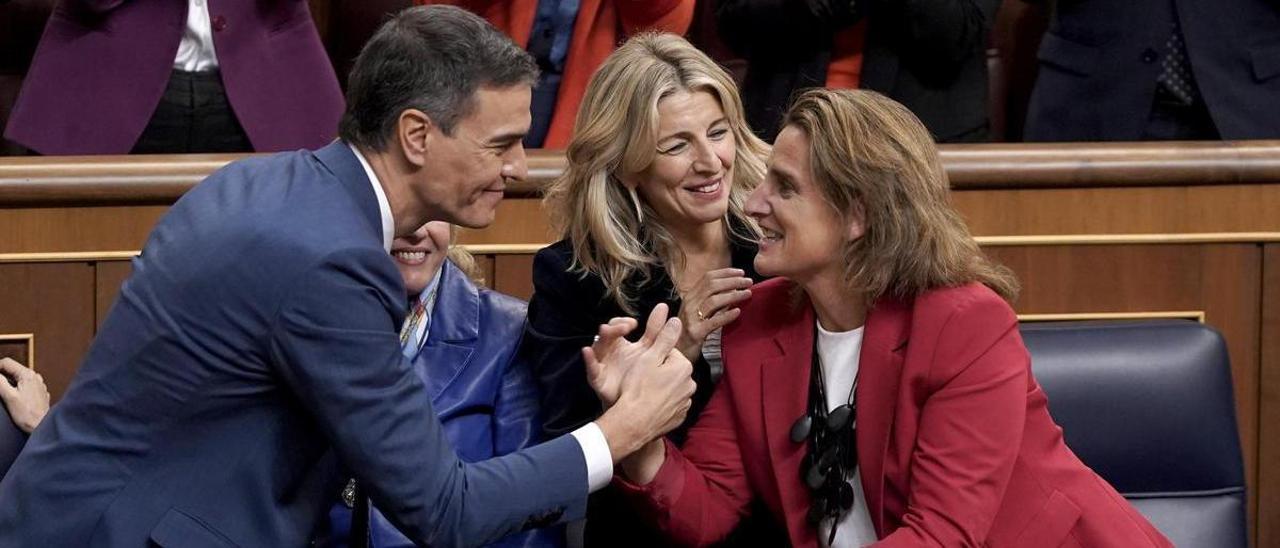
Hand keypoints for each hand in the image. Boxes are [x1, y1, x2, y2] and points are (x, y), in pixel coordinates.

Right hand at [0, 358, 49, 433]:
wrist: (42, 426)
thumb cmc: (27, 414)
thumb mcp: (9, 397)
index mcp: (28, 375)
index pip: (7, 362)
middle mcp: (35, 377)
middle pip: (13, 369)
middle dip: (0, 373)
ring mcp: (39, 384)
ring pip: (19, 377)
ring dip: (8, 379)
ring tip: (1, 388)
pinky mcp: (39, 392)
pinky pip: (25, 384)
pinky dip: (16, 386)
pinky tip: (11, 394)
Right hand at [591, 305, 696, 461]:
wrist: (635, 423)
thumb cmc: (638, 388)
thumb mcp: (649, 357)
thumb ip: (664, 337)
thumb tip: (676, 320)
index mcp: (684, 366)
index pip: (669, 353)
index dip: (654, 356)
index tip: (643, 363)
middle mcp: (690, 384)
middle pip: (672, 370)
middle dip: (659, 372)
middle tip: (641, 378)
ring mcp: (686, 402)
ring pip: (672, 388)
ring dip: (661, 388)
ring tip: (644, 393)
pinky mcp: (680, 417)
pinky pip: (671, 404)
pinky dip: (662, 403)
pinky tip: (649, 405)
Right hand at [676, 268, 752, 360]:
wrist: (675, 351)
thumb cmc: (689, 330)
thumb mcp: (696, 311)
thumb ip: (710, 299)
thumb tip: (732, 288)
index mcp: (690, 296)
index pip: (708, 277)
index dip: (726, 273)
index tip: (741, 272)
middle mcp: (689, 304)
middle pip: (712, 286)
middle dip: (733, 281)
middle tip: (748, 282)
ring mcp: (691, 318)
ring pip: (714, 301)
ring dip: (733, 295)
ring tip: (747, 294)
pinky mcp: (696, 332)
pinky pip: (714, 321)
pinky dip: (727, 315)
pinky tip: (738, 312)